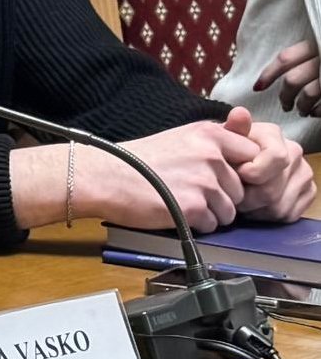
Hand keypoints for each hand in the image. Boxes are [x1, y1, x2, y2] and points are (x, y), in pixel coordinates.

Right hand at [91, 117, 261, 231]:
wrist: (104, 176)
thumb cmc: (139, 159)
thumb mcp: (182, 138)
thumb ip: (217, 142)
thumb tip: (252, 151)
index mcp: (211, 134)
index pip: (253, 157)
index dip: (239, 172)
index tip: (218, 177)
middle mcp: (211, 155)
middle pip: (241, 189)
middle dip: (222, 196)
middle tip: (190, 191)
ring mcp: (203, 181)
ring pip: (230, 210)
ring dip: (210, 212)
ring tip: (181, 201)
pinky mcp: (192, 207)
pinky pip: (212, 224)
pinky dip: (196, 224)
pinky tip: (175, 211)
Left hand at [224, 108, 316, 221]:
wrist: (232, 162)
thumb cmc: (224, 151)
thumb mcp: (222, 138)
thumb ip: (232, 130)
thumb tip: (240, 113)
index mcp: (275, 136)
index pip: (276, 158)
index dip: (252, 173)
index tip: (237, 174)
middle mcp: (295, 152)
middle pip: (273, 188)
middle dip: (246, 197)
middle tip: (231, 195)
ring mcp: (304, 173)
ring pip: (279, 206)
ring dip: (254, 209)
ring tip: (239, 200)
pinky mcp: (308, 192)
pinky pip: (288, 215)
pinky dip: (267, 216)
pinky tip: (254, 207)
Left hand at [254, 40, 320, 116]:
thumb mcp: (318, 46)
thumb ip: (304, 57)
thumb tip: (267, 77)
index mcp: (315, 45)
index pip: (285, 58)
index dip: (268, 74)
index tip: (257, 87)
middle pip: (292, 80)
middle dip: (285, 96)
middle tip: (285, 105)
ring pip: (308, 94)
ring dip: (301, 106)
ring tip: (302, 110)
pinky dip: (317, 112)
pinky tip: (315, 113)